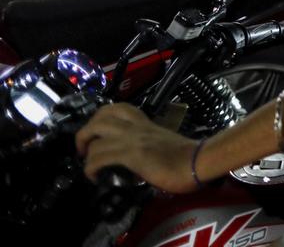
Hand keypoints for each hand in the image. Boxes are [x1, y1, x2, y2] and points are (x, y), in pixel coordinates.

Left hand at [76, 103, 197, 193]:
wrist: (198, 162)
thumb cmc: (186, 155)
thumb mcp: (161, 142)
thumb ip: (146, 143)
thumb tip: (134, 157)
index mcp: (144, 122)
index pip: (117, 108)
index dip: (99, 118)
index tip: (97, 135)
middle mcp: (136, 126)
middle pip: (99, 118)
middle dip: (84, 133)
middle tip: (85, 149)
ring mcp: (133, 139)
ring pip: (95, 135)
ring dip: (86, 152)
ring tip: (89, 164)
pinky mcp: (132, 155)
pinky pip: (99, 157)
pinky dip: (90, 168)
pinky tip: (94, 177)